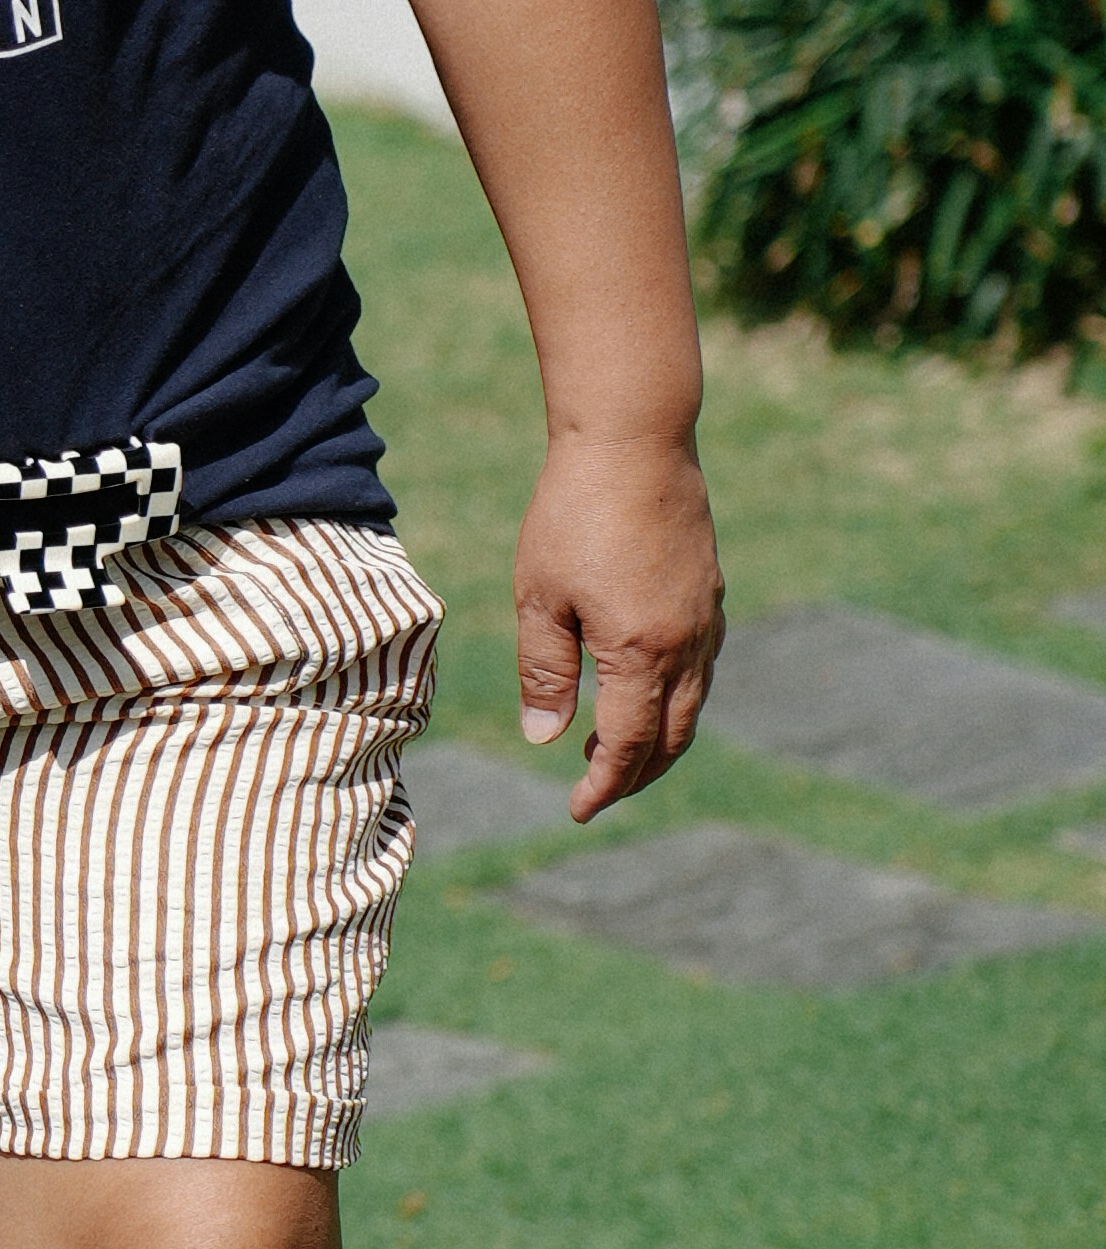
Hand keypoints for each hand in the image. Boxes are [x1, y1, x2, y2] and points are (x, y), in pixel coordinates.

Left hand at [514, 434, 722, 821]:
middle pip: (671, 737)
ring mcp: (706, 617)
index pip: (629, 745)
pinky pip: (701, 666)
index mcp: (642, 652)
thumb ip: (545, 672)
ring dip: (660, 739)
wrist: (635, 439)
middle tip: (598, 791)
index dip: (604, 784)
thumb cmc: (573, 514)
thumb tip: (544, 738)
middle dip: (636, 773)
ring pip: (693, 703)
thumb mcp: (540, 598)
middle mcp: (687, 643)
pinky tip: (646, 692)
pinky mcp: (709, 592)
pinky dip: (676, 698)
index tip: (578, 810)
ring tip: (618, 752)